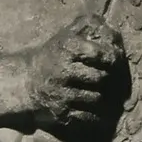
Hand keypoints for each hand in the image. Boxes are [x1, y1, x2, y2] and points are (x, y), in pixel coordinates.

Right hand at [18, 13, 123, 134]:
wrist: (26, 83)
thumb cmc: (53, 56)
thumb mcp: (66, 35)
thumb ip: (88, 25)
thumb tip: (113, 27)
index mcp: (67, 48)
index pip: (100, 54)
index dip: (113, 57)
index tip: (115, 60)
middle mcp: (63, 71)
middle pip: (101, 77)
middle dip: (109, 78)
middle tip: (113, 79)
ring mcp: (62, 94)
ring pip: (96, 98)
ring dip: (104, 98)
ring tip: (105, 94)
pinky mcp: (61, 112)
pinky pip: (88, 117)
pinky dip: (96, 116)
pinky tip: (98, 111)